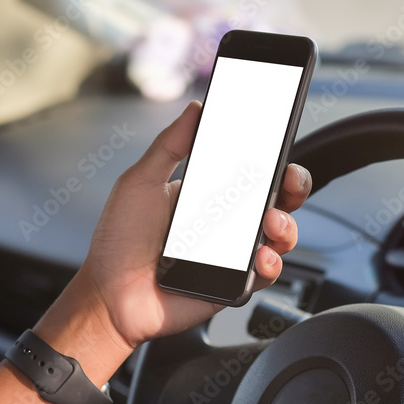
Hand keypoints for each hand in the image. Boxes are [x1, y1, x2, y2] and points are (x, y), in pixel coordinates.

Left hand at [72, 100, 311, 349]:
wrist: (109, 295)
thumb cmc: (118, 242)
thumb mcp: (140, 183)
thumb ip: (169, 146)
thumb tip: (195, 109)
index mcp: (209, 194)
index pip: (253, 172)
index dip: (274, 160)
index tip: (281, 148)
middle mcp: (227, 223)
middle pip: (278, 200)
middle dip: (295, 187)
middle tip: (289, 182)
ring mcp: (234, 255)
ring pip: (281, 236)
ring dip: (287, 225)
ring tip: (271, 223)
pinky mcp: (235, 284)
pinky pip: (266, 274)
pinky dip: (271, 264)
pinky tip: (260, 257)